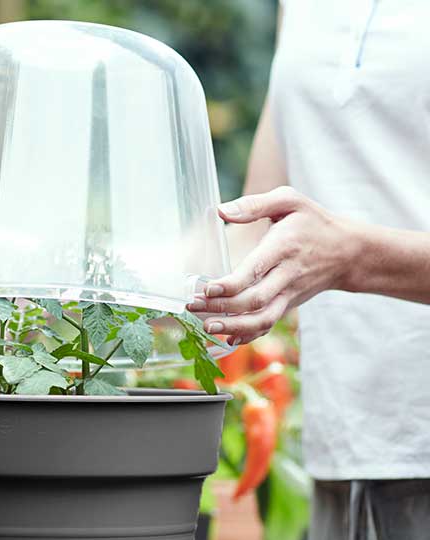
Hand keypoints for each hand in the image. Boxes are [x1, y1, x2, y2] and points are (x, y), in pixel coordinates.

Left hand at [187, 186, 355, 343]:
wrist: (348, 251)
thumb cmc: (313, 222)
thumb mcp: (290, 201)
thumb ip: (254, 204)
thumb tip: (220, 210)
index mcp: (283, 247)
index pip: (255, 271)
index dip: (230, 285)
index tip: (206, 289)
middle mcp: (287, 275)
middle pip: (254, 300)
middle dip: (222, 308)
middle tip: (192, 306)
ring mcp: (289, 294)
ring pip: (263, 319)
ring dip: (234, 327)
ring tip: (207, 327)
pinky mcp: (288, 305)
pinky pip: (269, 324)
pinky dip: (249, 335)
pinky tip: (228, 339)